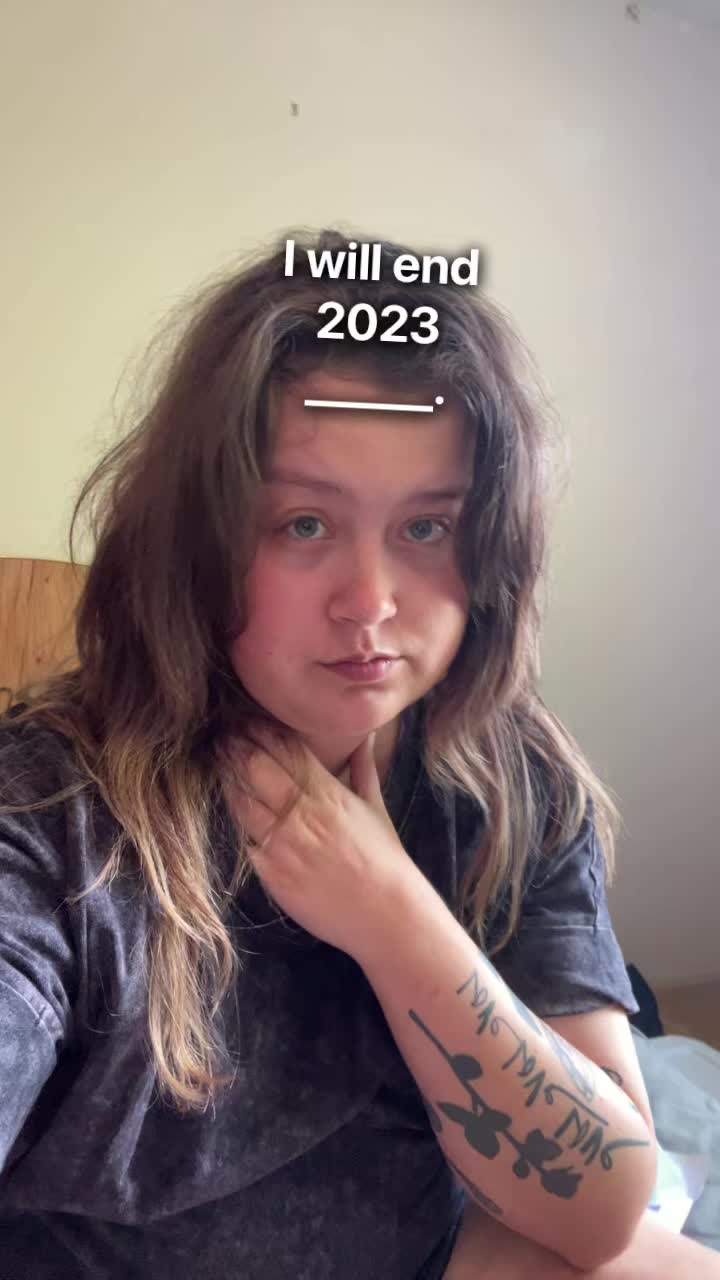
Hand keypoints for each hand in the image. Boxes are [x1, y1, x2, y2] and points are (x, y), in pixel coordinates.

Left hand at [219, 723, 419, 958]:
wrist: (384, 913)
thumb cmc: (384, 859)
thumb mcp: (376, 807)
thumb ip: (364, 768)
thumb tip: (364, 734)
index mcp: (328, 793)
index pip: (286, 750)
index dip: (261, 731)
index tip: (245, 720)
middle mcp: (302, 813)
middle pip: (257, 768)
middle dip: (236, 748)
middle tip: (222, 735)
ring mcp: (283, 844)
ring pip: (243, 801)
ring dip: (229, 780)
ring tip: (217, 763)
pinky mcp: (271, 873)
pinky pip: (244, 840)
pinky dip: (236, 822)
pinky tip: (229, 808)